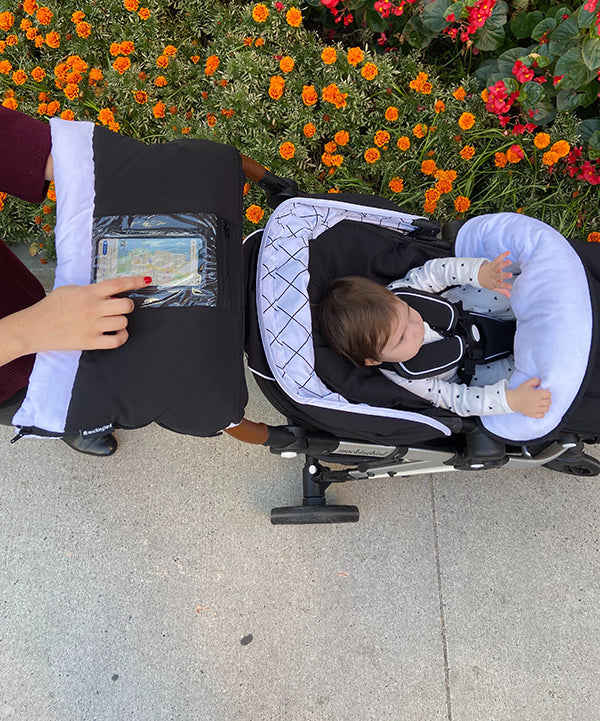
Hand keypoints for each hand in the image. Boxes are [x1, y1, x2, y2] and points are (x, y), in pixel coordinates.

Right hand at [0, 275, 150, 365]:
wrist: (34, 327)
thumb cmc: (51, 307)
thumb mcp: (70, 290)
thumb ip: (90, 290)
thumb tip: (110, 292)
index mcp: (88, 292)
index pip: (118, 284)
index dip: (135, 281)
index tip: (147, 280)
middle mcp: (93, 308)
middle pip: (126, 306)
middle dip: (127, 306)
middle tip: (120, 307)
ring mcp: (93, 326)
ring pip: (123, 322)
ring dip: (121, 321)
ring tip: (112, 321)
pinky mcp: (90, 342)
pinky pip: (117, 341)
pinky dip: (121, 337)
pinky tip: (115, 334)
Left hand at [478, 251, 512, 296]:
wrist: (478, 275)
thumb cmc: (488, 282)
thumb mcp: (494, 287)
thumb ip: (502, 291)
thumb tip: (510, 296)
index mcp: (494, 283)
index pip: (499, 285)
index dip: (505, 286)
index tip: (510, 287)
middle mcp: (493, 276)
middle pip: (498, 276)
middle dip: (504, 275)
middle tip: (510, 275)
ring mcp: (492, 269)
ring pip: (498, 267)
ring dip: (503, 264)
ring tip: (509, 261)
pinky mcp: (492, 264)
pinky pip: (498, 259)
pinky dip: (503, 255)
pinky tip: (508, 252)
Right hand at [506, 377, 551, 417]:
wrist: (512, 400)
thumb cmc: (520, 392)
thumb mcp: (527, 383)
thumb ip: (535, 380)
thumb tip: (541, 383)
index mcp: (536, 394)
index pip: (549, 394)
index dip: (547, 393)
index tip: (543, 393)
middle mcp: (536, 402)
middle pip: (549, 402)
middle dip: (547, 399)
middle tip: (542, 398)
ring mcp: (534, 409)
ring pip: (547, 409)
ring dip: (545, 406)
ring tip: (541, 404)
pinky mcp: (532, 414)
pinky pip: (542, 415)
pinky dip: (542, 412)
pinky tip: (538, 409)